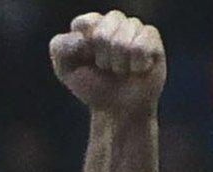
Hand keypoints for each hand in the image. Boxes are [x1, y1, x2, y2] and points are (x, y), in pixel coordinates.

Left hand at [50, 11, 166, 115]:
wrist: (119, 110)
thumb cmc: (93, 87)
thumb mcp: (65, 70)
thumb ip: (60, 48)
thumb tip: (80, 38)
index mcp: (90, 23)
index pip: (84, 24)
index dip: (85, 48)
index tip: (87, 60)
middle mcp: (112, 20)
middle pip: (103, 33)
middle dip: (102, 59)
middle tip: (107, 68)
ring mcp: (134, 27)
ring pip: (123, 42)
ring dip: (119, 64)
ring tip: (122, 70)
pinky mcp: (151, 37)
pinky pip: (141, 47)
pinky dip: (136, 65)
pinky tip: (137, 69)